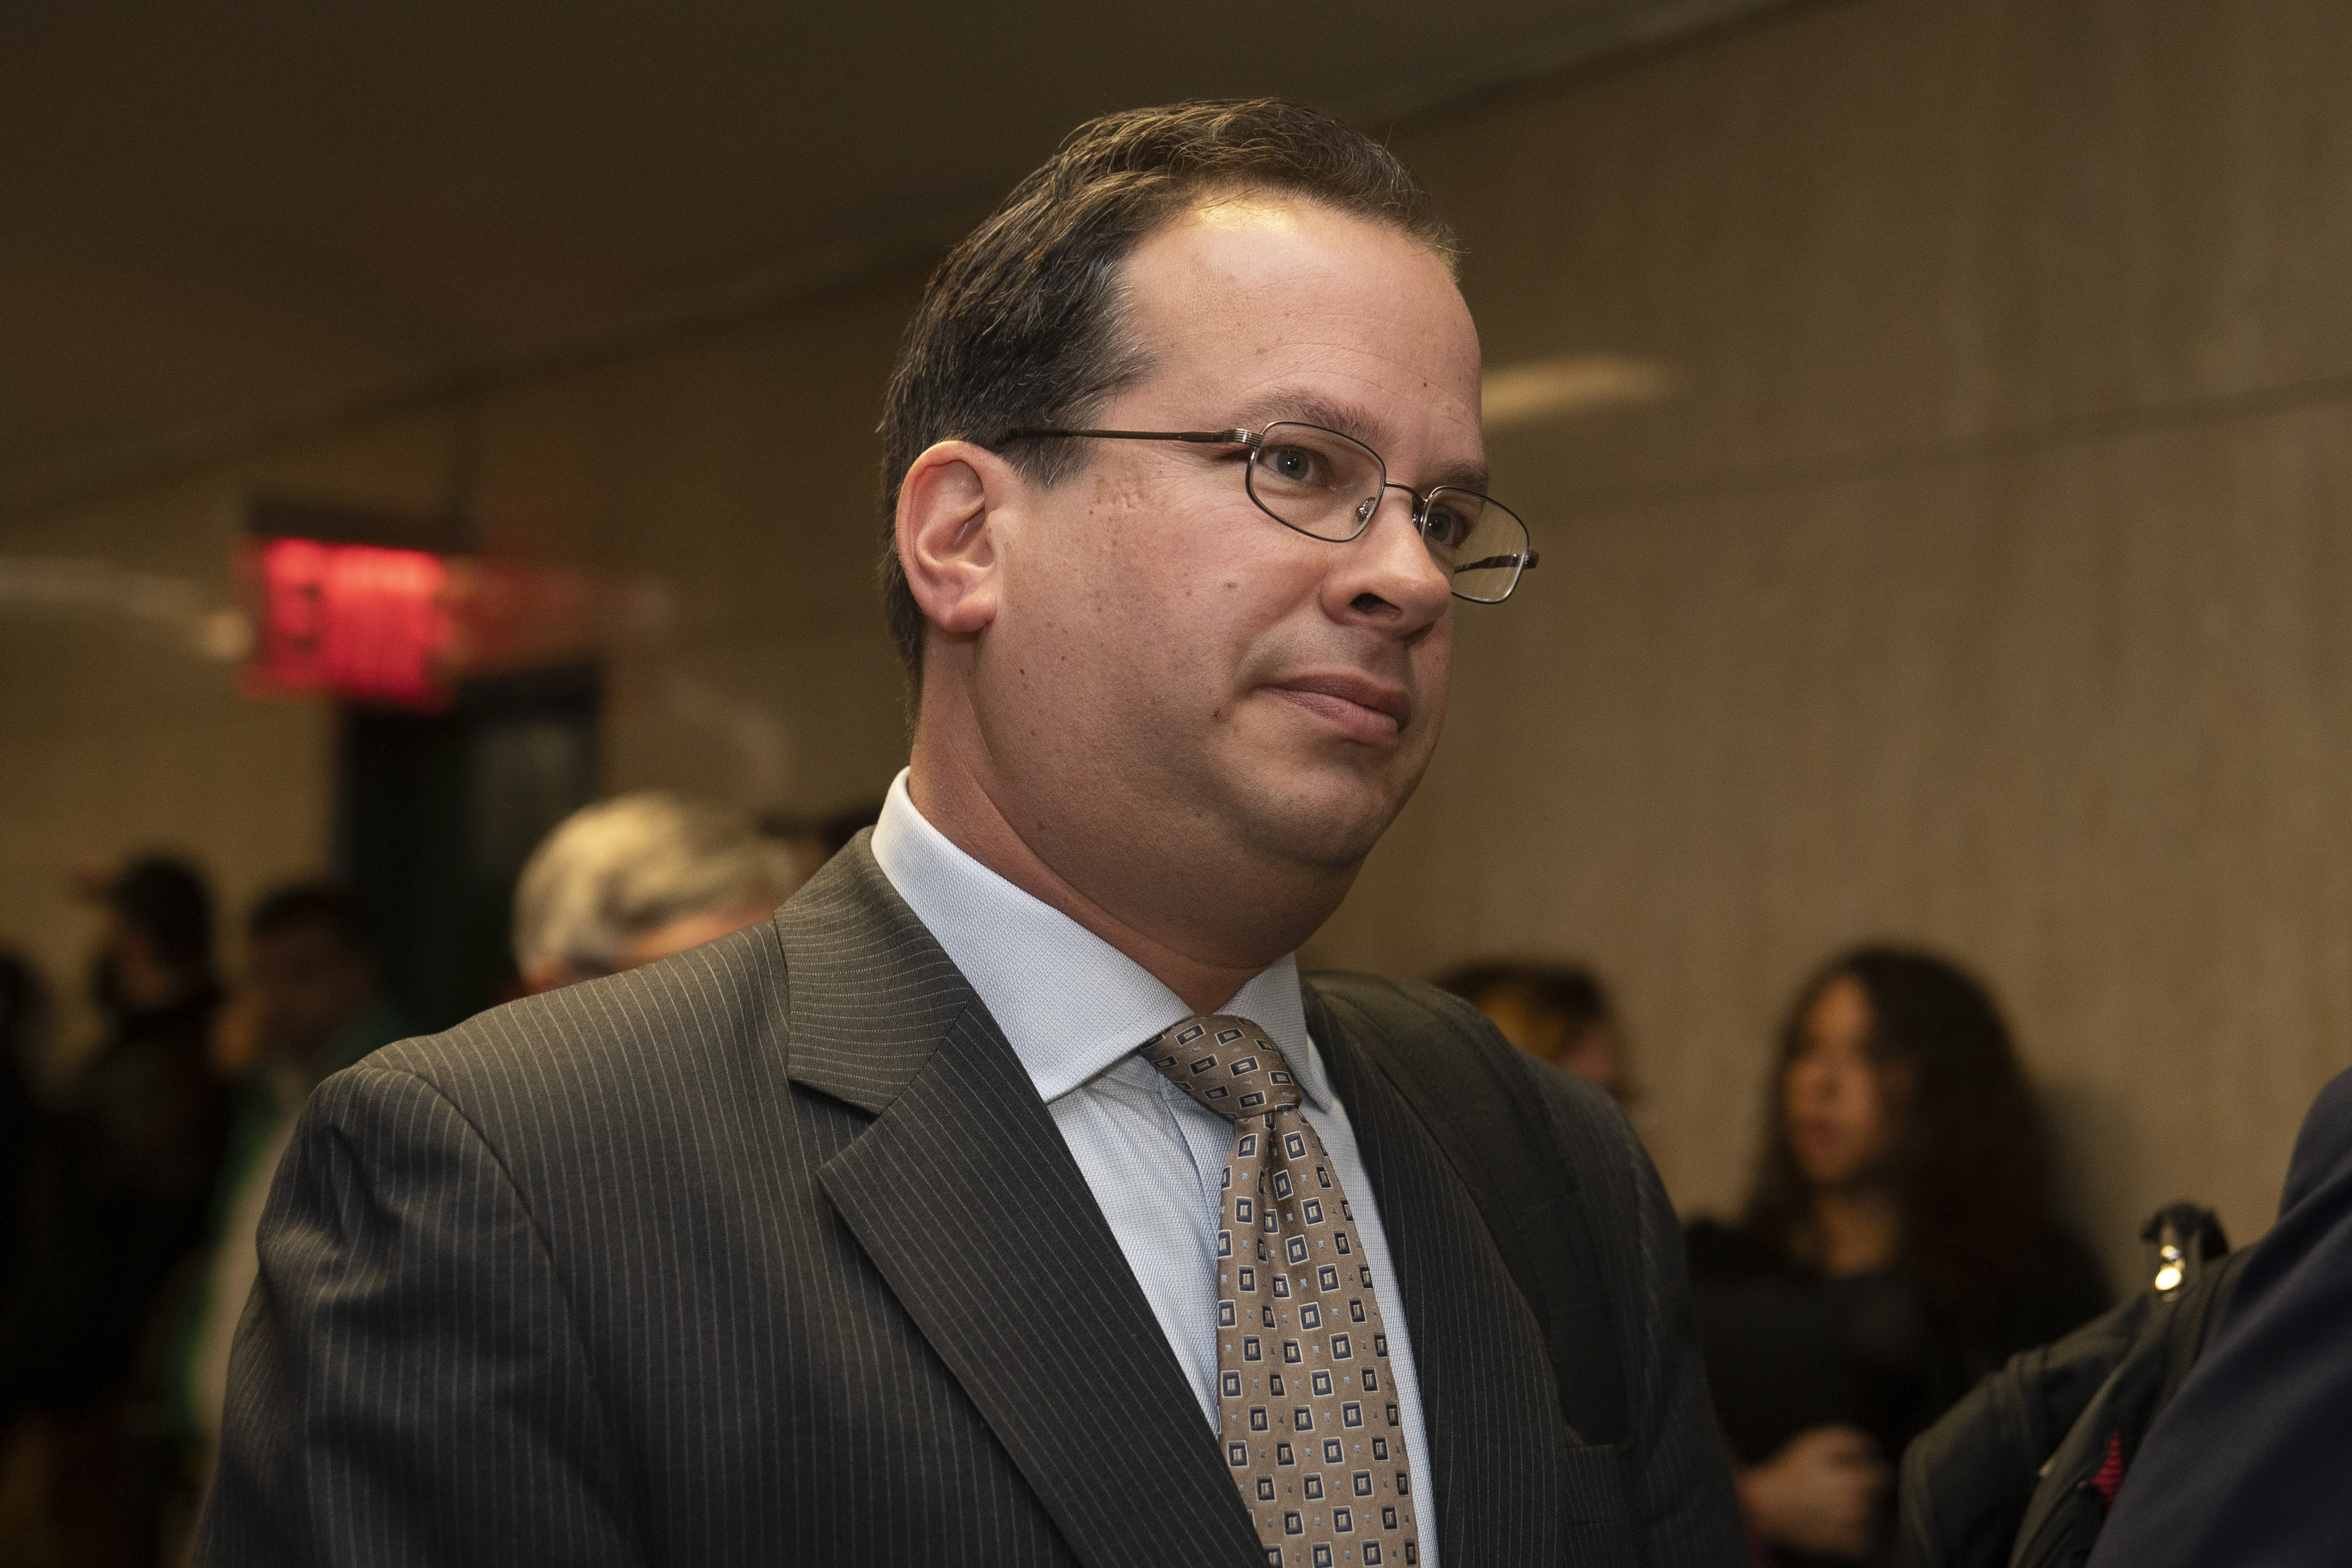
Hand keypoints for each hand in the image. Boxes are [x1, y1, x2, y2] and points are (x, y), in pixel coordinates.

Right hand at [1735, 1425, 1889, 1560]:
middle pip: (1878, 1498)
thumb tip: (1871, 1446)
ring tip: (1846, 1503)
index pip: (1883, 1476)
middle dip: (1867, 1490)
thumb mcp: (1816, 1443)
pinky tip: (1848, 1525)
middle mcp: (1856, 1505)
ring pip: (1872, 1520)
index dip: (1875, 1469)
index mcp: (1853, 1480)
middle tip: (1850, 1483)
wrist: (1767, 1504)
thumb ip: (1847, 1440)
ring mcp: (1848, 1527)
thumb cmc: (1790, 1470)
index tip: (1864, 1467)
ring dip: (1865, 1511)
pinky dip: (1861, 1535)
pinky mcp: (1837, 1542)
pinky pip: (1861, 1543)